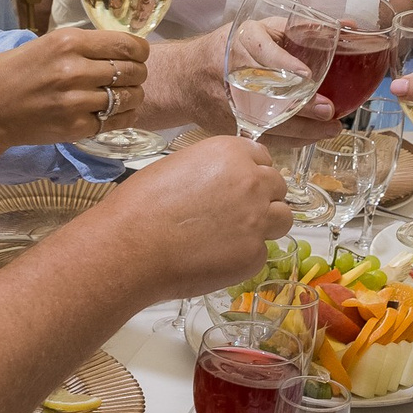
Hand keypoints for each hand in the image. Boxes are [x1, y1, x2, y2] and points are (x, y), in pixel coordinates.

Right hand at [0, 28, 149, 149]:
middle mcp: (75, 69)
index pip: (127, 44)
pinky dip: (124, 117)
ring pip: (129, 97)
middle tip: (132, 77)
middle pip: (132, 71)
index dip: (141, 51)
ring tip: (125, 96)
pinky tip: (117, 113)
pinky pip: (117, 121)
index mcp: (68, 42)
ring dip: (133, 96)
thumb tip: (112, 45)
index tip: (139, 55)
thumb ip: (78, 44)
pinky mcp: (76, 126)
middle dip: (138, 74)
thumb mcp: (42, 44)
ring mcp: (77, 101)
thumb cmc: (9, 75)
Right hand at [95, 135, 292, 298]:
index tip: (241, 185)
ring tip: (233, 236)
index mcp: (232, 153)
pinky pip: (260, 253)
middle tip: (236, 213)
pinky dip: (243, 257)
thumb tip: (223, 183)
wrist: (130, 246)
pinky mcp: (254, 255)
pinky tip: (214, 259)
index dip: (252, 172)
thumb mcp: (179, 166)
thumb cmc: (141, 205)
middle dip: (262, 198)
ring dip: (265, 225)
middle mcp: (252, 181)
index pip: (263, 157)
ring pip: (282, 219)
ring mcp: (257, 220)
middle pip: (278, 187)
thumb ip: (213, 170)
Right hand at [140, 28, 332, 138]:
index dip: (283, 63)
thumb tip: (346, 27)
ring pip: (271, 123)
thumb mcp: (257, 29)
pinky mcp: (231, 127)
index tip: (306, 75)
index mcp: (239, 44)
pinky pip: (266, 137)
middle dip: (301, 107)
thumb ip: (296, 29)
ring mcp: (230, 106)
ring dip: (304, 129)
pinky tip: (313, 135)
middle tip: (329, 110)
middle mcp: (231, 74)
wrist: (184, 79)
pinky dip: (292, 139)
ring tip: (332, 128)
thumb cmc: (228, 49)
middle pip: (269, 95)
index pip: (260, 51)